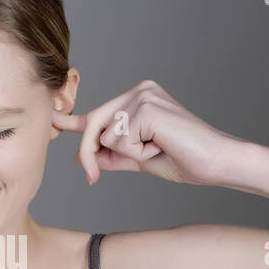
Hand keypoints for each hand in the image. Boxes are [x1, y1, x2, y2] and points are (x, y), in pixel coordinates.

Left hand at [52, 79, 239, 185]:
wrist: (215, 163)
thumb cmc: (183, 160)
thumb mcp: (139, 159)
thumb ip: (112, 155)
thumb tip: (84, 156)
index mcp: (139, 98)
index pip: (100, 113)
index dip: (74, 122)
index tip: (53, 120)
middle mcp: (139, 90)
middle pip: (94, 123)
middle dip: (88, 153)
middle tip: (92, 178)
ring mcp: (143, 95)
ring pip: (106, 135)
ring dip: (129, 154)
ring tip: (157, 150)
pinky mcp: (146, 107)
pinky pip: (120, 140)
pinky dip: (138, 153)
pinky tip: (161, 147)